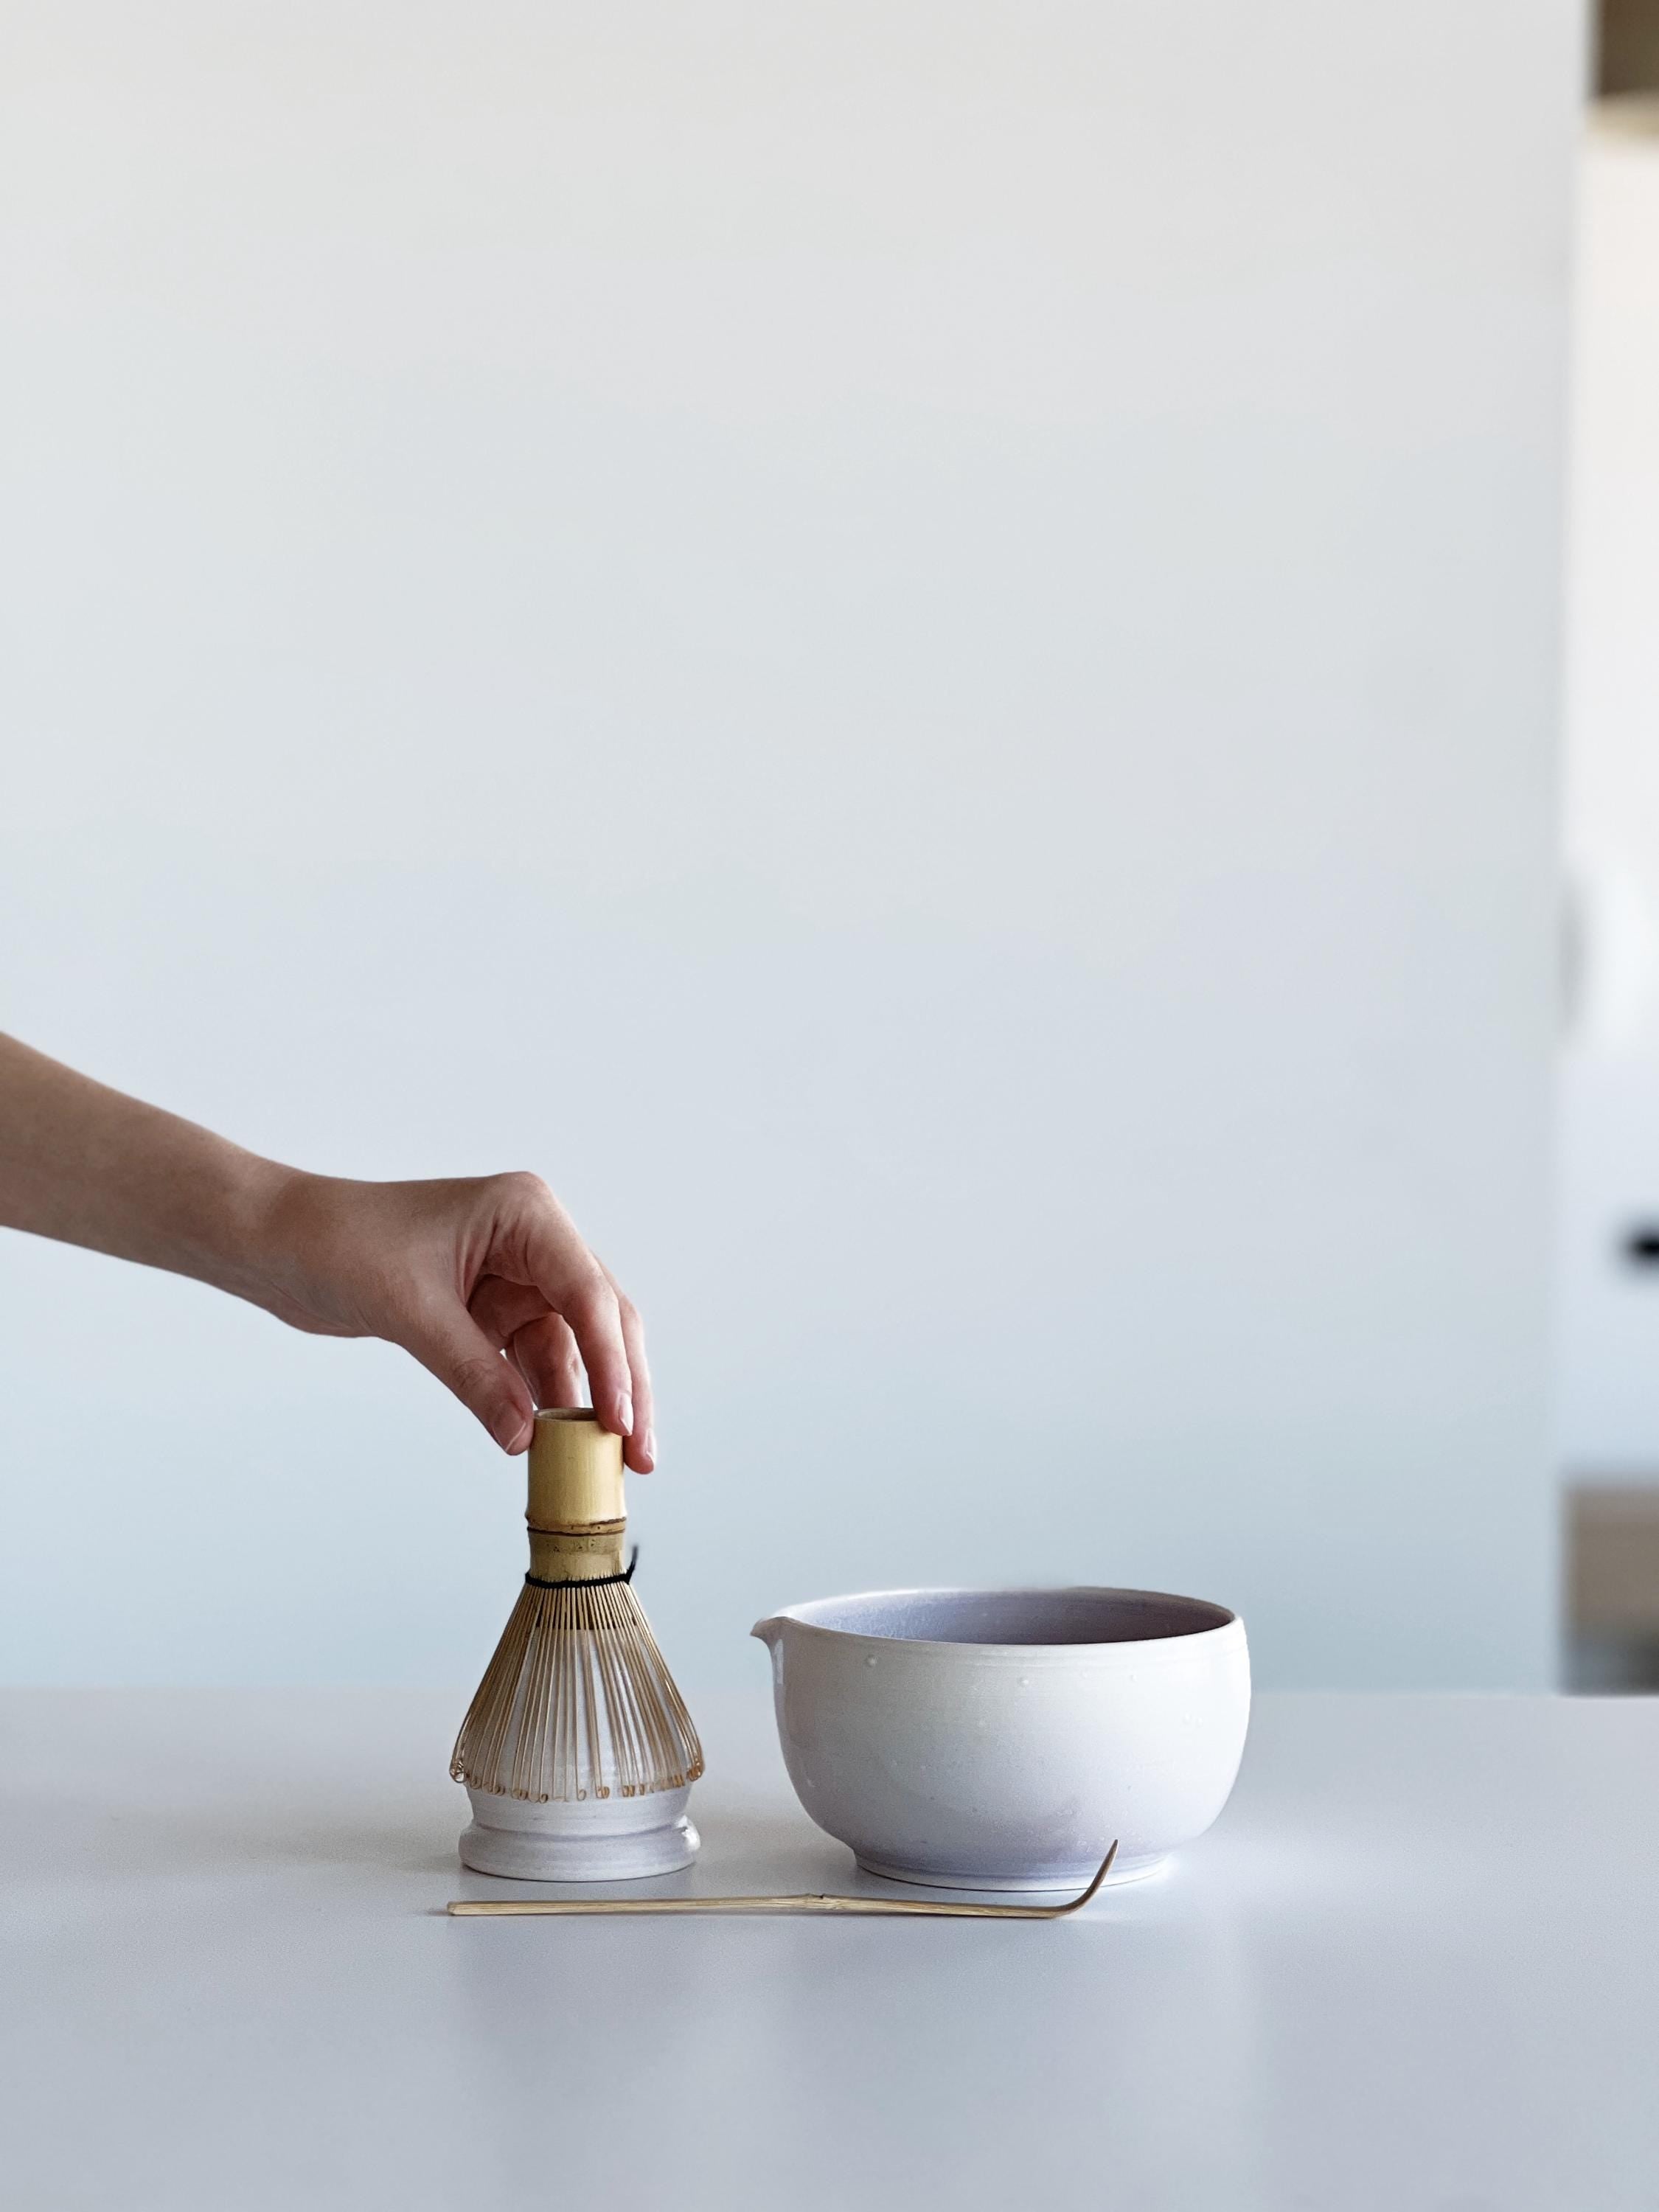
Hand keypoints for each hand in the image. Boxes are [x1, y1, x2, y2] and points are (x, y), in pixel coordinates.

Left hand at [254, 1170, 654, 1466]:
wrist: (279, 1244)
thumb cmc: (338, 1244)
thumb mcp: (412, 1310)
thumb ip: (474, 1373)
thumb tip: (526, 1439)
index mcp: (526, 1213)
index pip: (587, 1292)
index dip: (612, 1362)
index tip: (620, 1421)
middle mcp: (534, 1241)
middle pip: (601, 1321)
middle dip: (622, 1389)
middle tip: (637, 1455)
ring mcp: (517, 1278)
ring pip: (574, 1348)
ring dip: (586, 1405)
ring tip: (605, 1466)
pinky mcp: (492, 1312)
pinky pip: (534, 1363)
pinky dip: (544, 1404)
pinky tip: (557, 1447)